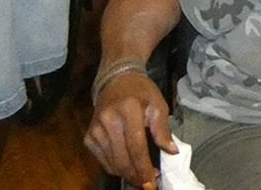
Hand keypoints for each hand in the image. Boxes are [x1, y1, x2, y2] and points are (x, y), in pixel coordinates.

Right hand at [84, 71, 174, 188]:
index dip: (144, 166)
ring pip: (111, 163)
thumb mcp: (158, 105)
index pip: (136, 146)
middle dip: (136, 175)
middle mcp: (108, 121)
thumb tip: (172, 151)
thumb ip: (163, 130)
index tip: (152, 181)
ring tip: (141, 176)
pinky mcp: (88, 137)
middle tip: (148, 183)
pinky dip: (115, 168)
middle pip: (122, 158)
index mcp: (128, 110)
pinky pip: (103, 160)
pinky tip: (128, 167)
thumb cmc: (141, 93)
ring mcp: (95, 130)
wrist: (116, 81)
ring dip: (127, 174)